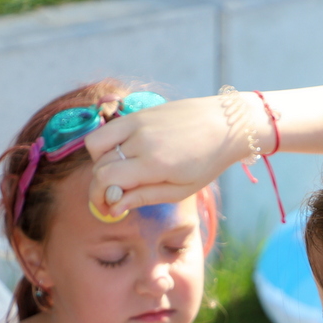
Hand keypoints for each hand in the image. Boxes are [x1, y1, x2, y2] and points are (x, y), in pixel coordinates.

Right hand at [83, 95, 260, 215]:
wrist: (227, 123)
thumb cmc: (208, 162)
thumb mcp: (180, 190)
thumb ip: (143, 197)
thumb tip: (114, 208)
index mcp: (153, 163)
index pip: (104, 179)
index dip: (98, 198)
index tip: (108, 209)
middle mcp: (140, 139)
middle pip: (99, 165)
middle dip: (100, 186)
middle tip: (115, 198)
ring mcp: (137, 121)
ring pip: (95, 143)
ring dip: (100, 162)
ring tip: (120, 174)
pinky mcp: (139, 112)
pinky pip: (108, 129)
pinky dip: (108, 145)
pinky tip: (126, 156)